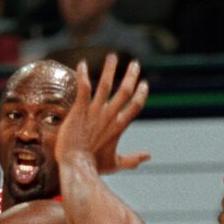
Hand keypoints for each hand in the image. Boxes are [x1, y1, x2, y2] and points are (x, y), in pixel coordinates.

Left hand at [56, 54, 148, 171]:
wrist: (76, 166)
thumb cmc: (93, 166)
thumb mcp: (115, 164)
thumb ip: (132, 159)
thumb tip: (148, 157)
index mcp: (118, 127)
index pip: (135, 107)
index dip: (141, 94)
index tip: (144, 84)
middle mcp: (109, 116)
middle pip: (125, 91)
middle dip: (131, 76)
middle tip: (135, 63)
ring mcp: (94, 112)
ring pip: (106, 85)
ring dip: (110, 69)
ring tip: (113, 56)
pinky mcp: (80, 110)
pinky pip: (83, 89)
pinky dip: (83, 75)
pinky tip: (82, 63)